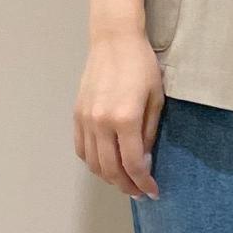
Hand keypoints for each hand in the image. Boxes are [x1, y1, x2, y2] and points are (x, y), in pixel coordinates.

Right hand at [73, 31, 164, 196]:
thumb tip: (145, 161)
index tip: (153, 192)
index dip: (144, 183)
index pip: (133, 164)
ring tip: (124, 181)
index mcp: (125, 119)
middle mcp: (101, 123)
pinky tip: (106, 164)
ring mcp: (85, 119)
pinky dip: (93, 162)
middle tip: (139, 192)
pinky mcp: (77, 114)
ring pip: (93, 163)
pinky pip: (81, 149)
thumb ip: (149, 133)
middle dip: (126, 186)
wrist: (114, 41)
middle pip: (110, 169)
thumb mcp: (156, 99)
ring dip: (109, 177)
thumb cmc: (142, 66)